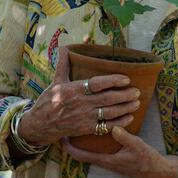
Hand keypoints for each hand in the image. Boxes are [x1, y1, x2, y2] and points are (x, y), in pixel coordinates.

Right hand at [18, 47, 140, 145]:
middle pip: (107, 99)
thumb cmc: (48, 101)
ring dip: (125, 108)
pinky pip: (105, 126)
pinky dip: (119, 123)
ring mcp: (84, 118)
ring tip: (137, 103)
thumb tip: (64, 47)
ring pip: (109, 113)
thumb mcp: (56, 81)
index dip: (112, 81)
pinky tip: (129, 118)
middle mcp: (80, 103)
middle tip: (137, 91)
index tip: (126, 79)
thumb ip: (63, 64)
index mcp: (73, 89)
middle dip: (124, 95)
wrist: (39, 125)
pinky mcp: (85, 129)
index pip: (97, 84)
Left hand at [62, 127, 177, 177]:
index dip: (71, 149)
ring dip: (83, 140)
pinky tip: (95, 129)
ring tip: (76, 126)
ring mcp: (110, 158)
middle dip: (74, 142)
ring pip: (91, 149)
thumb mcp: (137, 146)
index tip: (62, 139)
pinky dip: (95, 138)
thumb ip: (125, 137)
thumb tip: (113, 127)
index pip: (84, 156)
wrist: (157, 170)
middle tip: (65, 128)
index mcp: (107, 160)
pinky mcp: (115, 155)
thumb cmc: (146, 160)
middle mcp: (106, 160)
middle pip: (84, 153)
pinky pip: (100, 147)